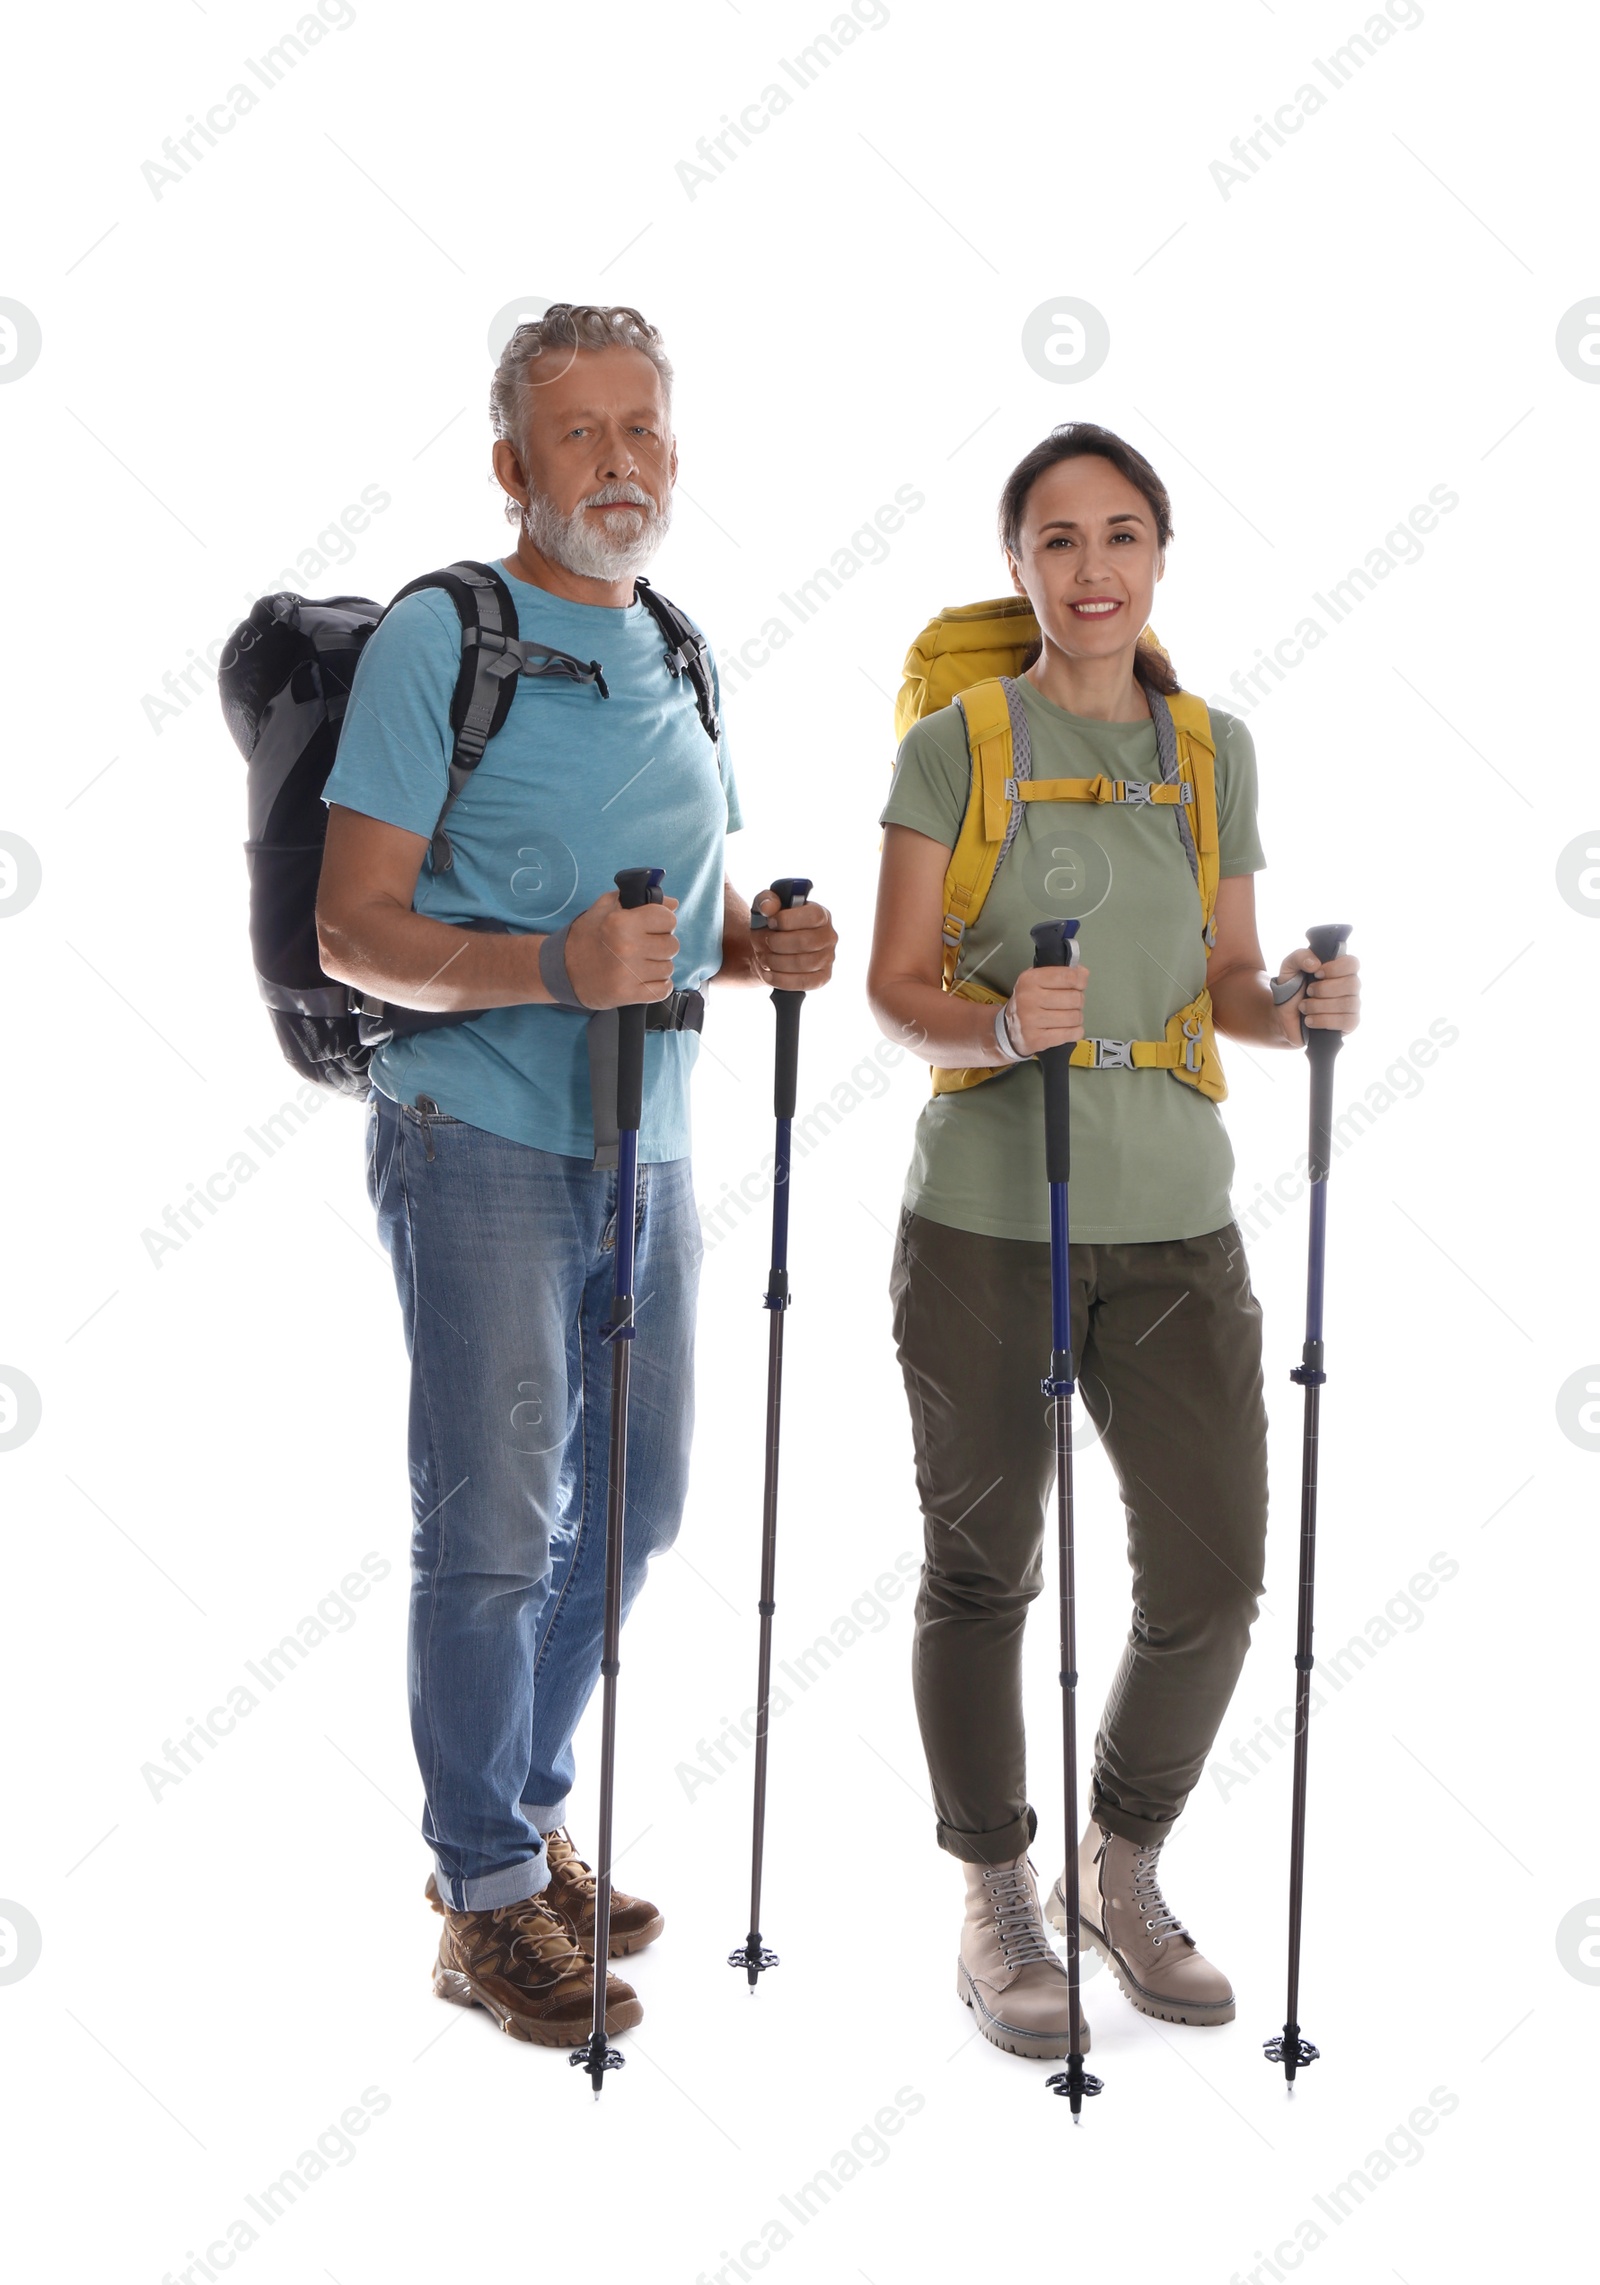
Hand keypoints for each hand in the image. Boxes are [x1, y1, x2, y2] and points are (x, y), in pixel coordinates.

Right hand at [563, 890, 678, 1008]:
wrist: (563, 969)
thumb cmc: (587, 936)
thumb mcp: (607, 907)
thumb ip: (640, 899)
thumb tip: (673, 903)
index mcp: (622, 922)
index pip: (668, 919)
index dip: (663, 922)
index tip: (653, 926)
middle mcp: (627, 947)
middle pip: (672, 945)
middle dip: (661, 944)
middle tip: (644, 946)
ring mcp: (628, 973)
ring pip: (668, 968)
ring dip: (657, 966)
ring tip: (639, 963)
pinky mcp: (628, 994)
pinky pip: (663, 990)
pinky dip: (658, 985)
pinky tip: (643, 978)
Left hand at [750, 892, 837, 990]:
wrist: (771, 949)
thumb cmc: (772, 924)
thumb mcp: (766, 906)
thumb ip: (766, 901)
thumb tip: (768, 908)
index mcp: (821, 914)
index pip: (813, 916)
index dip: (788, 920)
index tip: (770, 922)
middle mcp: (829, 936)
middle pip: (806, 942)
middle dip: (778, 943)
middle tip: (765, 942)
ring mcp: (828, 958)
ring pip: (804, 964)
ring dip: (777, 962)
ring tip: (764, 958)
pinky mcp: (822, 977)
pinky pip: (804, 983)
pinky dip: (782, 980)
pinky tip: (768, 974)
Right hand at [1006, 958, 1090, 1054]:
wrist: (1008, 1030)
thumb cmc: (1029, 1003)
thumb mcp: (1037, 981)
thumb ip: (1060, 974)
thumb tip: (1083, 973)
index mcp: (1030, 979)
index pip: (1068, 976)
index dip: (1080, 980)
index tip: (1079, 984)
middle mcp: (1029, 998)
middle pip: (1074, 998)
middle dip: (1078, 1002)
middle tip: (1070, 1004)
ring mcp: (1031, 1020)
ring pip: (1074, 1017)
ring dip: (1077, 1018)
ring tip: (1067, 1017)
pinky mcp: (1037, 1039)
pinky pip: (1070, 1034)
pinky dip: (1075, 1032)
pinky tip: (1069, 1029)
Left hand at [1273, 943, 1360, 1043]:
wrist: (1283, 1017)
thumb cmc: (1291, 989)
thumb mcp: (1289, 968)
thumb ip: (1300, 957)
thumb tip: (1316, 963)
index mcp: (1339, 969)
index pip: (1352, 963)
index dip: (1336, 968)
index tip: (1317, 973)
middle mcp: (1350, 986)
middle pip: (1352, 984)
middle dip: (1324, 989)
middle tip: (1308, 991)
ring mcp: (1352, 1005)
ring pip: (1348, 1003)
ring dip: (1319, 1006)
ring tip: (1303, 1007)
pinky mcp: (1349, 1023)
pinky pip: (1347, 1021)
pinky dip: (1324, 1020)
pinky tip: (1309, 1020)